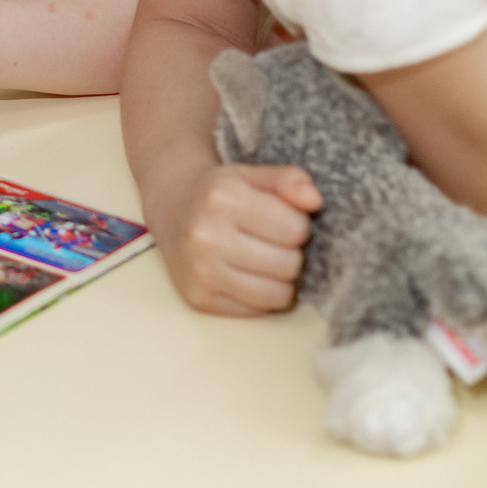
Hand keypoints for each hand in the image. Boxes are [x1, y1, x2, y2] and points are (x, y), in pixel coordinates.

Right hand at [151, 161, 320, 315]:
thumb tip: (314, 201)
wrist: (172, 210)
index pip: (295, 229)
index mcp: (222, 198)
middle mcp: (206, 236)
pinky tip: (246, 275)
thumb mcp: (253, 176)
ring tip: (264, 260)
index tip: (280, 219)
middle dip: (289, 252)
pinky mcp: (199, 299)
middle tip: (270, 241)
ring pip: (277, 294)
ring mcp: (200, 271)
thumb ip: (289, 180)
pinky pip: (257, 311)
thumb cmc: (220, 194)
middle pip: (289, 263)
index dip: (296, 224)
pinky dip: (260, 296)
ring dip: (279, 278)